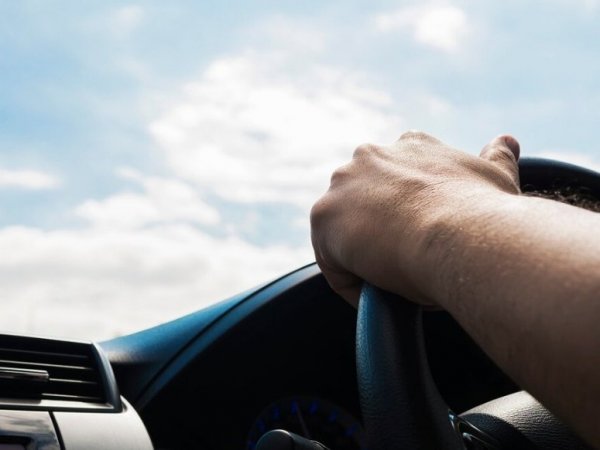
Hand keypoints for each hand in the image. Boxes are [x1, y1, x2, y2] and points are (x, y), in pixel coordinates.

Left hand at [310, 131, 520, 306]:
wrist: (463, 236)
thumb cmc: (485, 213)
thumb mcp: (496, 178)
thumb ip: (496, 157)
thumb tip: (506, 141)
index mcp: (411, 145)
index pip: (398, 174)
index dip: (408, 209)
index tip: (422, 234)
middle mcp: (371, 156)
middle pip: (365, 201)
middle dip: (380, 230)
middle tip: (407, 262)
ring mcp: (343, 184)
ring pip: (346, 230)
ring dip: (363, 256)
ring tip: (394, 284)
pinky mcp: (324, 217)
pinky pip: (333, 260)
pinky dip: (352, 283)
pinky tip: (379, 297)